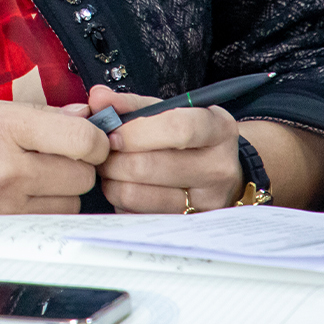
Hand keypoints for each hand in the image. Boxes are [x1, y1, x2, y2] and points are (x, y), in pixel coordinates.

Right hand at [0, 96, 109, 231]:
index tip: (89, 134)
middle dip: (79, 163)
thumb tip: (80, 115)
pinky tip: (23, 197)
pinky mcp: (1, 233)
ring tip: (34, 176)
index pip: (83, 139)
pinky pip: (46, 224)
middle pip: (83, 174)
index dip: (94, 137)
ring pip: (71, 204)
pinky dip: (45, 212)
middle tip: (58, 154)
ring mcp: (6, 208)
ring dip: (63, 190)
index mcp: (4, 129)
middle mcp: (9, 171)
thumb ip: (33, 112)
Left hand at [83, 86, 243, 211]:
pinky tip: (127, 187)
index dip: (136, 131)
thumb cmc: (191, 138)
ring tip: (112, 168)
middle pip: (149, 165)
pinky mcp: (188, 225)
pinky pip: (137, 214)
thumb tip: (98, 98)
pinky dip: (122, 200)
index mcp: (217, 129)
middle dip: (113, 157)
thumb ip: (132, 104)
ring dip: (111, 180)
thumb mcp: (171, 111)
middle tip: (103, 151)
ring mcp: (205, 202)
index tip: (111, 133)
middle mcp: (217, 168)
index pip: (177, 129)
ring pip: (137, 194)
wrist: (224, 173)